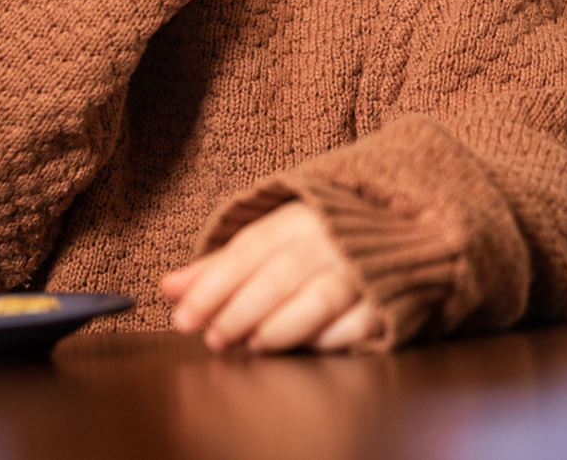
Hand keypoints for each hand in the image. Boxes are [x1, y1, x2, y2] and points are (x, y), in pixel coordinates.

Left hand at [160, 201, 384, 352]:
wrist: (398, 228)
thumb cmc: (319, 239)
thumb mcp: (271, 240)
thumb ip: (220, 266)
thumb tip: (168, 289)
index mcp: (299, 218)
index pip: (248, 251)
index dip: (212, 285)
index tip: (183, 316)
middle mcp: (331, 240)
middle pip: (278, 277)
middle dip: (240, 311)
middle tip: (213, 338)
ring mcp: (362, 270)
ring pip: (318, 300)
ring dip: (280, 327)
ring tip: (253, 344)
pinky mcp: (387, 299)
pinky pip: (356, 324)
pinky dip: (328, 339)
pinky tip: (302, 348)